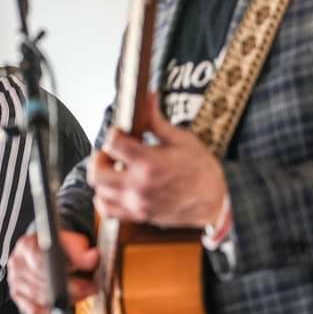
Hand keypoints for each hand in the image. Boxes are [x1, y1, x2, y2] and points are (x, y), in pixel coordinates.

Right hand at [8, 231, 98, 313]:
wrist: (45, 250)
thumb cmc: (56, 246)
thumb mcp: (70, 241)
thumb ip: (80, 249)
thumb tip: (93, 257)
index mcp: (26, 245)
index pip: (41, 262)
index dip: (64, 273)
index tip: (83, 279)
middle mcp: (17, 263)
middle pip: (42, 282)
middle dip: (71, 288)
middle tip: (90, 288)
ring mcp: (15, 281)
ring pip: (40, 297)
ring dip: (65, 300)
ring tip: (82, 295)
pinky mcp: (18, 296)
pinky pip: (33, 311)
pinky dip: (49, 312)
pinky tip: (63, 306)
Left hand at [90, 93, 226, 226]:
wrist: (215, 202)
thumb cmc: (202, 171)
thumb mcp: (182, 139)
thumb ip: (157, 120)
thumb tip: (148, 97)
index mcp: (149, 162)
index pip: (112, 142)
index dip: (114, 132)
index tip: (120, 132)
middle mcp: (139, 185)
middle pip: (97, 171)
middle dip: (100, 157)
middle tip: (111, 152)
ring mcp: (137, 203)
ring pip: (99, 191)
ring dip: (102, 177)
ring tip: (114, 169)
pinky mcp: (138, 215)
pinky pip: (106, 210)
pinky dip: (103, 199)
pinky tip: (113, 188)